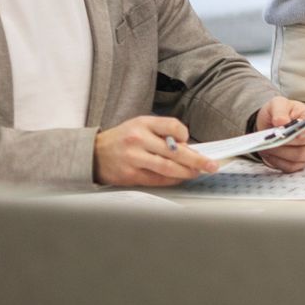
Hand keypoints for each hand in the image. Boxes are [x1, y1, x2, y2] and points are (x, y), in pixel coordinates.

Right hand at [92, 116, 218, 187]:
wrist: (92, 154)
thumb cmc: (121, 139)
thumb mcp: (139, 126)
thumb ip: (161, 133)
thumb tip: (187, 147)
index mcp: (142, 124)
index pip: (172, 126)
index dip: (184, 134)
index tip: (188, 140)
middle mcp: (138, 140)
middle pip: (174, 151)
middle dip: (196, 159)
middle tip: (211, 165)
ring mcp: (134, 159)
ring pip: (167, 167)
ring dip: (186, 172)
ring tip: (198, 173)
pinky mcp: (130, 175)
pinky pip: (157, 179)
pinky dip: (172, 180)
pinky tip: (179, 178)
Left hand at [250, 97, 304, 172]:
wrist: (270, 125)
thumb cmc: (279, 113)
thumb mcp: (277, 104)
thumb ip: (280, 110)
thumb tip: (282, 122)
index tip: (297, 133)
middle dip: (290, 142)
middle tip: (276, 137)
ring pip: (299, 157)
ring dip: (282, 152)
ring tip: (270, 144)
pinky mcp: (297, 163)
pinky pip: (290, 167)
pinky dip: (278, 161)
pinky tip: (271, 152)